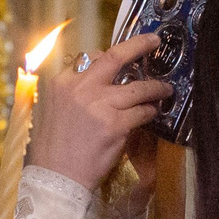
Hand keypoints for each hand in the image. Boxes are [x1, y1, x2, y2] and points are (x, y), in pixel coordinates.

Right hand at [26, 32, 169, 192]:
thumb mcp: (54, 110)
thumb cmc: (55, 148)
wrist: (57, 177)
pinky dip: (149, 112)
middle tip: (153, 41)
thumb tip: (101, 83)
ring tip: (164, 90)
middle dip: (139, 45)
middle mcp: (80, 88)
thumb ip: (75, 92)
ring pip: (137, 88)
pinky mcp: (115, 124)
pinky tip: (153, 113)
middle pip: (115, 57)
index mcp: (62, 82)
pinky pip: (141, 112)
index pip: (90, 58)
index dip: (110, 57)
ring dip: (155, 88)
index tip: (122, 57)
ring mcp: (99, 104)